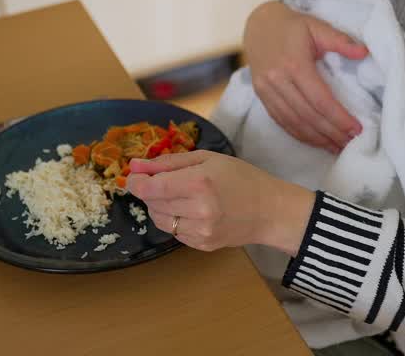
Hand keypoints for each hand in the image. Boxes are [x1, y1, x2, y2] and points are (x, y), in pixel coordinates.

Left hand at [127, 151, 315, 254]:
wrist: (270, 210)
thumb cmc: (241, 177)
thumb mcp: (207, 159)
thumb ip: (168, 162)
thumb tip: (134, 166)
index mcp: (199, 182)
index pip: (151, 188)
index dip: (136, 183)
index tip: (134, 178)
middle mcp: (198, 209)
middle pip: (152, 204)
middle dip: (151, 193)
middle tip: (166, 183)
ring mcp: (200, 231)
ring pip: (160, 221)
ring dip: (161, 208)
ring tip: (181, 197)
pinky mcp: (203, 245)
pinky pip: (174, 233)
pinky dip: (176, 221)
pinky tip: (193, 212)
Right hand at [243, 1, 368, 152]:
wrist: (259, 24)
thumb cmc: (293, 26)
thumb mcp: (317, 26)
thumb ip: (340, 40)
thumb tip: (364, 52)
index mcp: (294, 64)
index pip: (320, 99)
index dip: (339, 118)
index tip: (357, 129)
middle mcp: (277, 80)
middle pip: (308, 115)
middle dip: (331, 133)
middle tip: (352, 143)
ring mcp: (266, 90)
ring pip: (294, 123)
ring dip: (317, 139)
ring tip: (337, 147)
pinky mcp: (261, 97)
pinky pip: (281, 121)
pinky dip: (300, 134)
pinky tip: (316, 141)